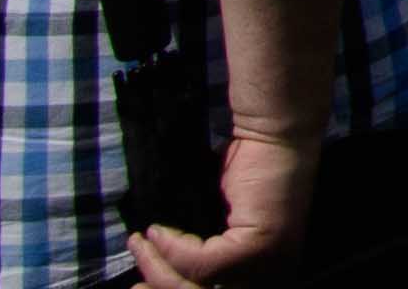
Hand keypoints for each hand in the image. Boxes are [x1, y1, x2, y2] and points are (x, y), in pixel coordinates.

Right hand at [135, 130, 316, 285]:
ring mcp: (267, 263)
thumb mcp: (220, 220)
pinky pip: (201, 263)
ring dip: (158, 267)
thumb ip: (199, 249)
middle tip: (133, 282)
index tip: (141, 285)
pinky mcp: (256, 246)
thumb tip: (157, 264)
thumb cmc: (247, 170)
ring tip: (140, 243)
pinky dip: (173, 249)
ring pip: (196, 285)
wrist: (274, 133)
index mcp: (263, 271)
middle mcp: (270, 273)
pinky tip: (160, 230)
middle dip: (160, 286)